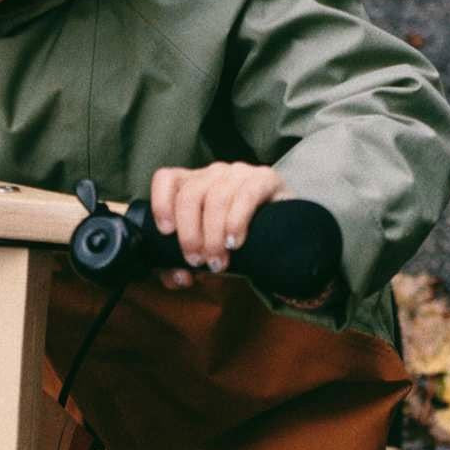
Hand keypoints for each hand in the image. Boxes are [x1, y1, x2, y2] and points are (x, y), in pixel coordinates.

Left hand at [149, 161, 289, 289]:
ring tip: (219, 262)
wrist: (288, 235)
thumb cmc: (240, 240)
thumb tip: (178, 276)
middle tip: (197, 261)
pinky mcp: (265, 178)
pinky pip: (245, 195)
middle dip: (190, 234)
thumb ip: (186, 264)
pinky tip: (235, 243)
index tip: (166, 233)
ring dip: (213, 236)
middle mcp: (214, 173)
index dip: (161, 204)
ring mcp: (240, 173)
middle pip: (190, 195)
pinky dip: (235, 222)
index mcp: (193, 183)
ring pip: (216, 198)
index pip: (167, 178)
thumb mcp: (209, 250)